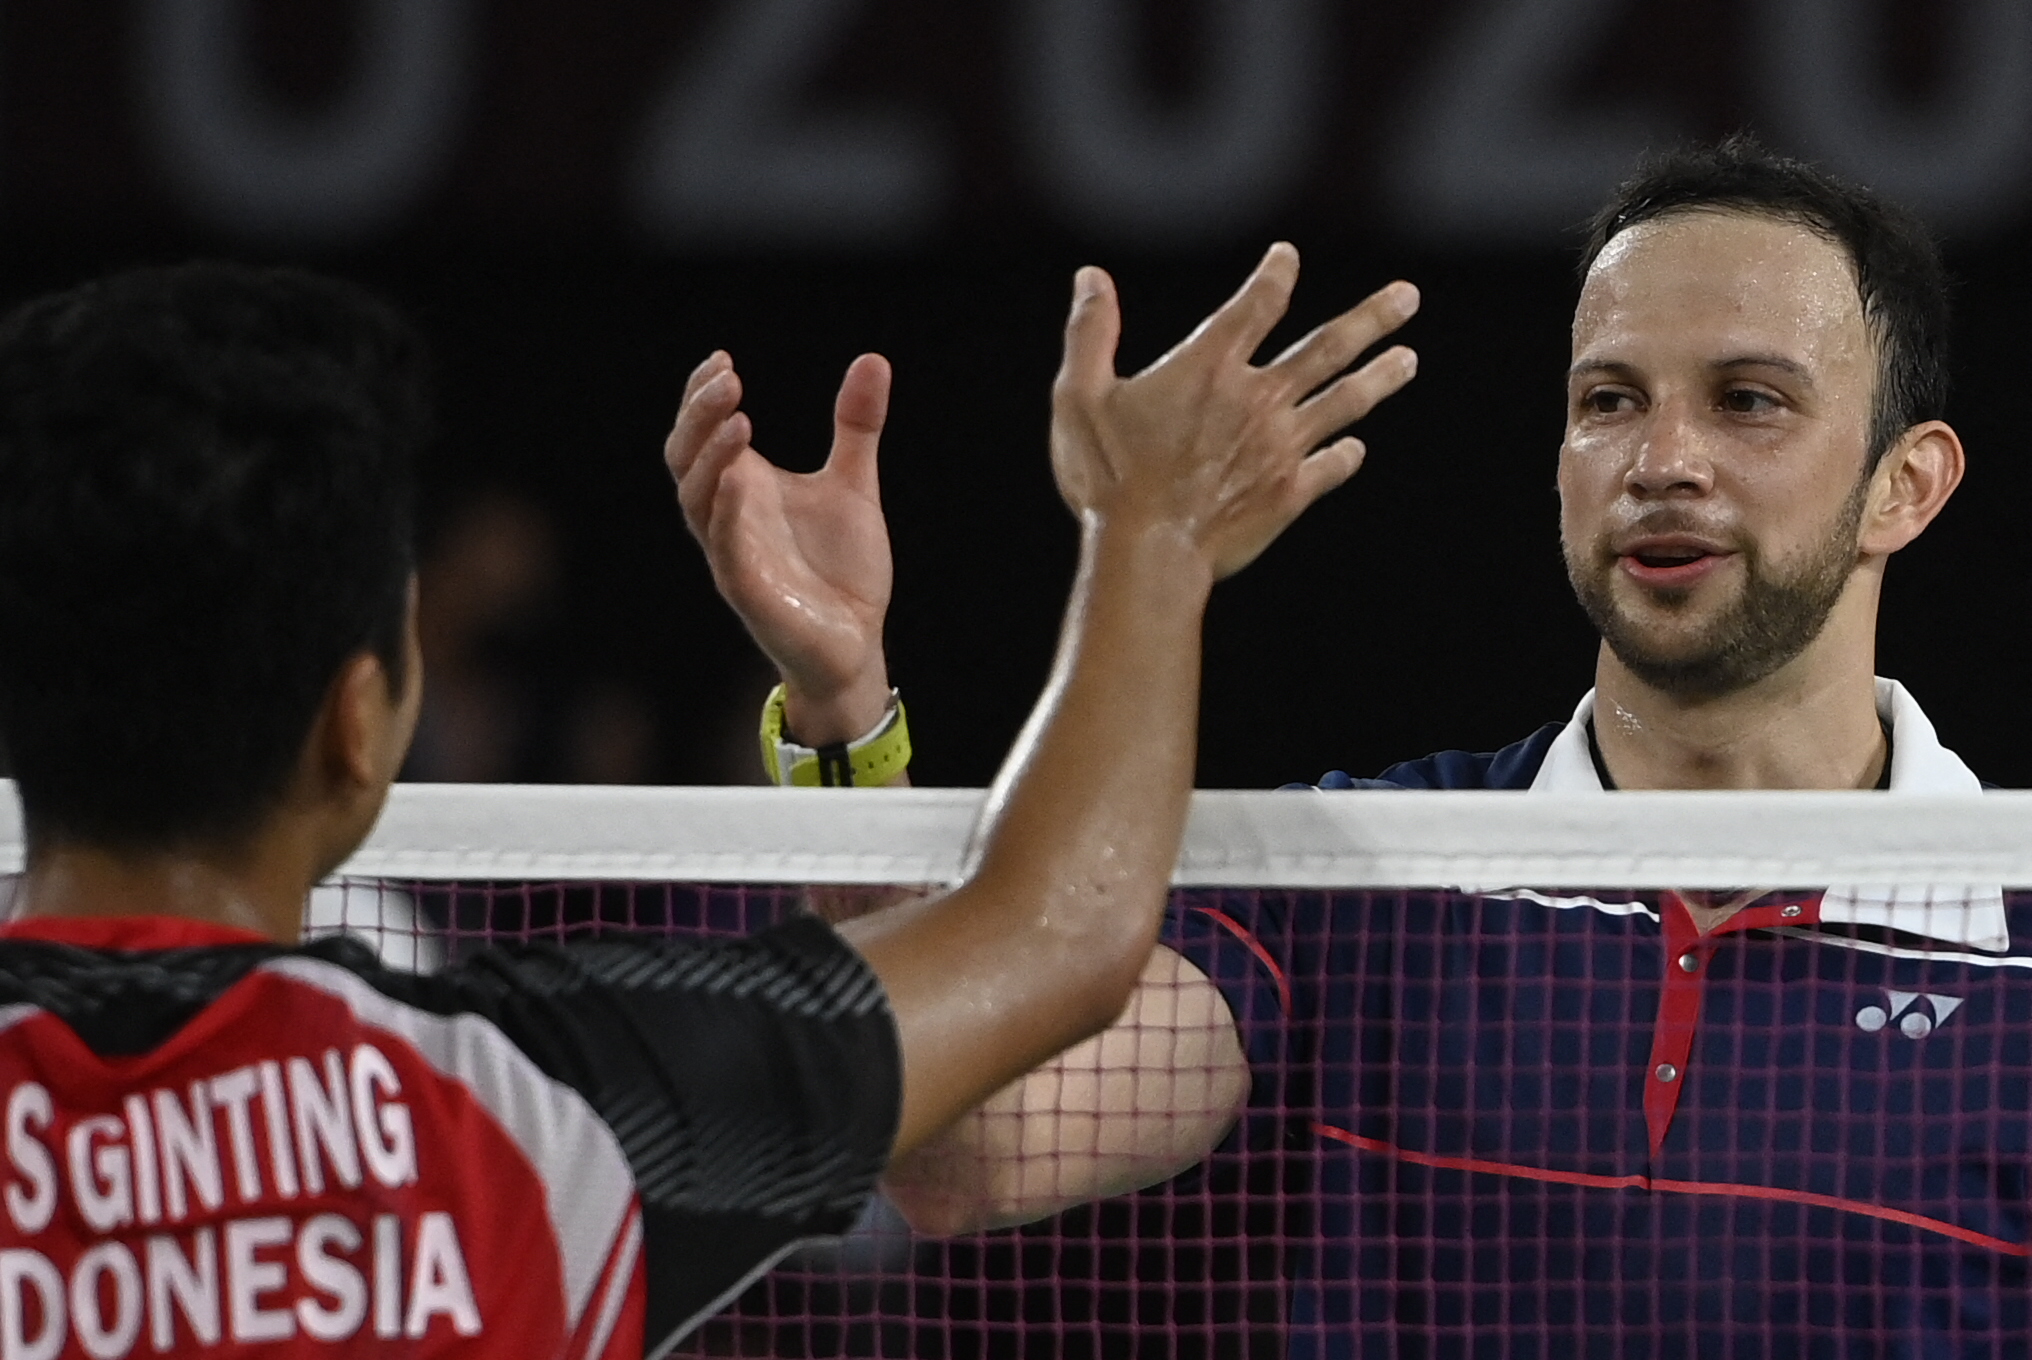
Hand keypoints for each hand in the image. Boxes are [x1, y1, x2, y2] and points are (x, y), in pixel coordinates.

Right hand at [666, 351, 895, 742]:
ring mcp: (733, 554)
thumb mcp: (854, 486)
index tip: (722, 359)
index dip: (701, 397)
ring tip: (739, 417)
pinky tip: (740, 480)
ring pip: (696, 499)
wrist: (856, 643)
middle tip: (727, 377)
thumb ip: (856, 427)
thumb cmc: (842, 570)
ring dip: (711, 456)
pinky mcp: (748, 591)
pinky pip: (726, 549)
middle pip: (686, 457)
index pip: (701, 434)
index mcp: (743, 489)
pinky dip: (727, 512)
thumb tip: (873, 360)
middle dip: (699, 415)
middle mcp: (727, 518)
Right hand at [1050, 242, 1418, 577]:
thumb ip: (1090, 333)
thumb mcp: (1079, 396)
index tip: (1287, 258)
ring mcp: (1282, 447)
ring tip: (1408, 360)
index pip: (1257, 304)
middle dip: (1372, 319)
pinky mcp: (1290, 493)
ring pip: (1345, 402)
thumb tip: (1090, 277)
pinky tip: (1356, 449)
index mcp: (1210, 366)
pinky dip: (1345, 455)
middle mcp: (1258, 398)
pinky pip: (1330, 467)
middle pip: (1328, 347)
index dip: (1275, 275)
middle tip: (1408, 297)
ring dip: (1380, 378)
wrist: (1147, 551)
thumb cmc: (1106, 476)